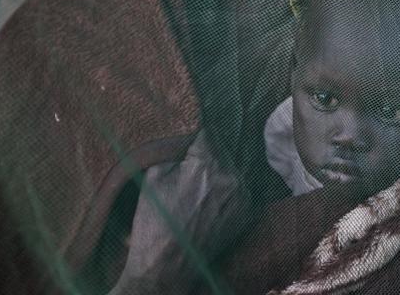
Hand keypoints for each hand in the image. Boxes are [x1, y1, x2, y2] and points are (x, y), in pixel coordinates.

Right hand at [110, 132, 251, 293]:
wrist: (167, 265)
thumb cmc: (155, 221)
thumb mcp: (155, 176)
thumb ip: (176, 153)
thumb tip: (188, 145)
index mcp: (207, 164)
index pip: (209, 133)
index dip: (197, 135)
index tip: (192, 139)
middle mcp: (230, 177)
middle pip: (222, 152)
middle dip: (208, 154)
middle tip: (192, 165)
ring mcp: (241, 196)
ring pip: (232, 170)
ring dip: (219, 172)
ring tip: (200, 186)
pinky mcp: (245, 213)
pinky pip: (237, 190)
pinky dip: (226, 190)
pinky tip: (209, 201)